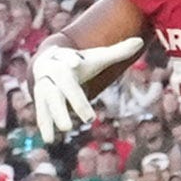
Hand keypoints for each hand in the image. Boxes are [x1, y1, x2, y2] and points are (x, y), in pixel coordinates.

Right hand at [30, 36, 144, 143]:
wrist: (47, 63)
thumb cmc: (78, 62)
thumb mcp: (95, 57)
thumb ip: (117, 51)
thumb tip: (141, 41)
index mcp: (64, 58)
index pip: (67, 58)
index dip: (70, 59)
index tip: (77, 63)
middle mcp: (50, 73)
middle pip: (61, 85)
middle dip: (73, 100)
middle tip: (88, 118)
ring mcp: (43, 87)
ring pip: (48, 101)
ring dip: (55, 115)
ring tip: (66, 129)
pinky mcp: (40, 101)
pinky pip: (41, 113)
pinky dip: (45, 126)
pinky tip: (49, 139)